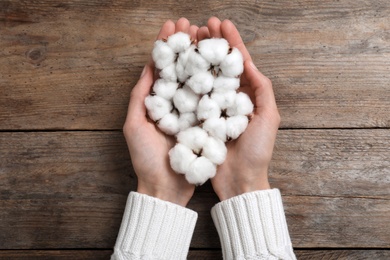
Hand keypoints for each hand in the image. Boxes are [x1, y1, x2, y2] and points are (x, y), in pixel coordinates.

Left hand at [123, 18, 198, 206]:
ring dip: (200, 54)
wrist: (167, 188)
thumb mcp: (135, 126)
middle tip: (191, 23)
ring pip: (196, 77)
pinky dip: (214, 78)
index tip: (171, 24)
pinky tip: (219, 62)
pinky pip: (210, 97)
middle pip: (180, 66)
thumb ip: (140, 96)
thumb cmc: (146, 159)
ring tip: (205, 34)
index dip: (165, 44)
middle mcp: (175, 102)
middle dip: (185, 43)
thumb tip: (148, 67)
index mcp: (157, 101)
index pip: (161, 65)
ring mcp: (192, 111)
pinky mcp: (206, 121)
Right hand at [202, 17, 280, 200]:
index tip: (222, 23)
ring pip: (206, 76)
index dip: (231, 41)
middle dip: (212, 44)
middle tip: (201, 26)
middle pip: (221, 65)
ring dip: (199, 56)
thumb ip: (262, 89)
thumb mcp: (268, 117)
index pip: (240, 62)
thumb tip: (248, 63)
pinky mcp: (200, 119)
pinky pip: (193, 95)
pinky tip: (180, 66)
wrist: (239, 180)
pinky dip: (187, 79)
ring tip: (190, 38)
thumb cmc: (257, 151)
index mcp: (249, 95)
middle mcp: (230, 98)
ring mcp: (214, 108)